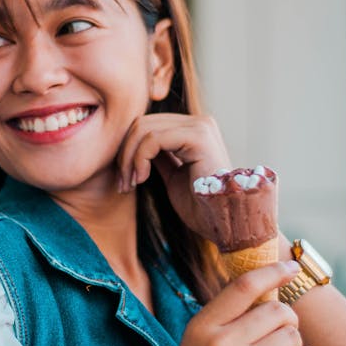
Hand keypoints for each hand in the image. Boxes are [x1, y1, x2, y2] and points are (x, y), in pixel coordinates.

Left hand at [116, 113, 231, 236]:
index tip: (123, 179)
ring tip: (129, 184)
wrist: (223, 224)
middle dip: (124, 153)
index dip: (128, 149)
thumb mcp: (172, 175)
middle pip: (142, 123)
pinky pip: (153, 139)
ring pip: (144, 129)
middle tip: (122, 183)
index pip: (148, 124)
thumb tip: (132, 144)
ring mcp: (200, 126)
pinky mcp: (198, 136)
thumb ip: (158, 156)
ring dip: (129, 159)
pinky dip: (139, 159)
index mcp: (194, 129)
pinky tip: (141, 179)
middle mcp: (199, 122)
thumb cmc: (200, 207)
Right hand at [170, 262, 315, 345]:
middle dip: (286, 316)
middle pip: (276, 310)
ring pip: (291, 335)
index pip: (243, 286)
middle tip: (282, 326)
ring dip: (292, 341)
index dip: (272, 271)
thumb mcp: (199, 338)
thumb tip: (268, 282)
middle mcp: (222, 345)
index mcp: (203, 326)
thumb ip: (226, 313)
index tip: (292, 267)